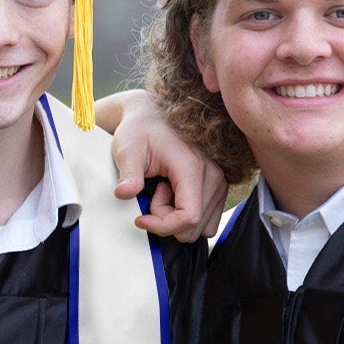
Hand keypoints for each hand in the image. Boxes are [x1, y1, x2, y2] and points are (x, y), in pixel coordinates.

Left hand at [102, 89, 226, 241]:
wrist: (152, 117)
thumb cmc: (140, 131)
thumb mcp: (128, 150)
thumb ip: (128, 173)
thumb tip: (124, 193)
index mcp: (193, 167)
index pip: (189, 217)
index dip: (163, 226)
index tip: (141, 218)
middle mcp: (213, 175)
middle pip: (194, 226)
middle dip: (167, 219)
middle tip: (154, 192)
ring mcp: (219, 181)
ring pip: (200, 226)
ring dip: (176, 217)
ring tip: (162, 189)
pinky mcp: (218, 186)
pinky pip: (206, 219)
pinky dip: (186, 214)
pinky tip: (173, 193)